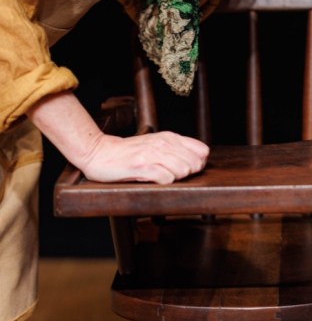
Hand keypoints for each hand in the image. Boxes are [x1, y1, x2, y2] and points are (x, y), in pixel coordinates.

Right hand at [76, 131, 209, 183]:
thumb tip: (202, 159)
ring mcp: (152, 154)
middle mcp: (163, 143)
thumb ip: (178, 149)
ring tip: (161, 176)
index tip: (187, 168)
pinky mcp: (141, 166)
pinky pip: (166, 178)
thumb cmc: (131, 152)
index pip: (202, 151)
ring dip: (176, 178)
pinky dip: (164, 182)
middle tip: (172, 174)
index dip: (199, 163)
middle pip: (195, 163)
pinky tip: (154, 180)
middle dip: (189, 173)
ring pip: (183, 170)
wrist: (100, 153)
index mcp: (170, 137)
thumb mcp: (157, 144)